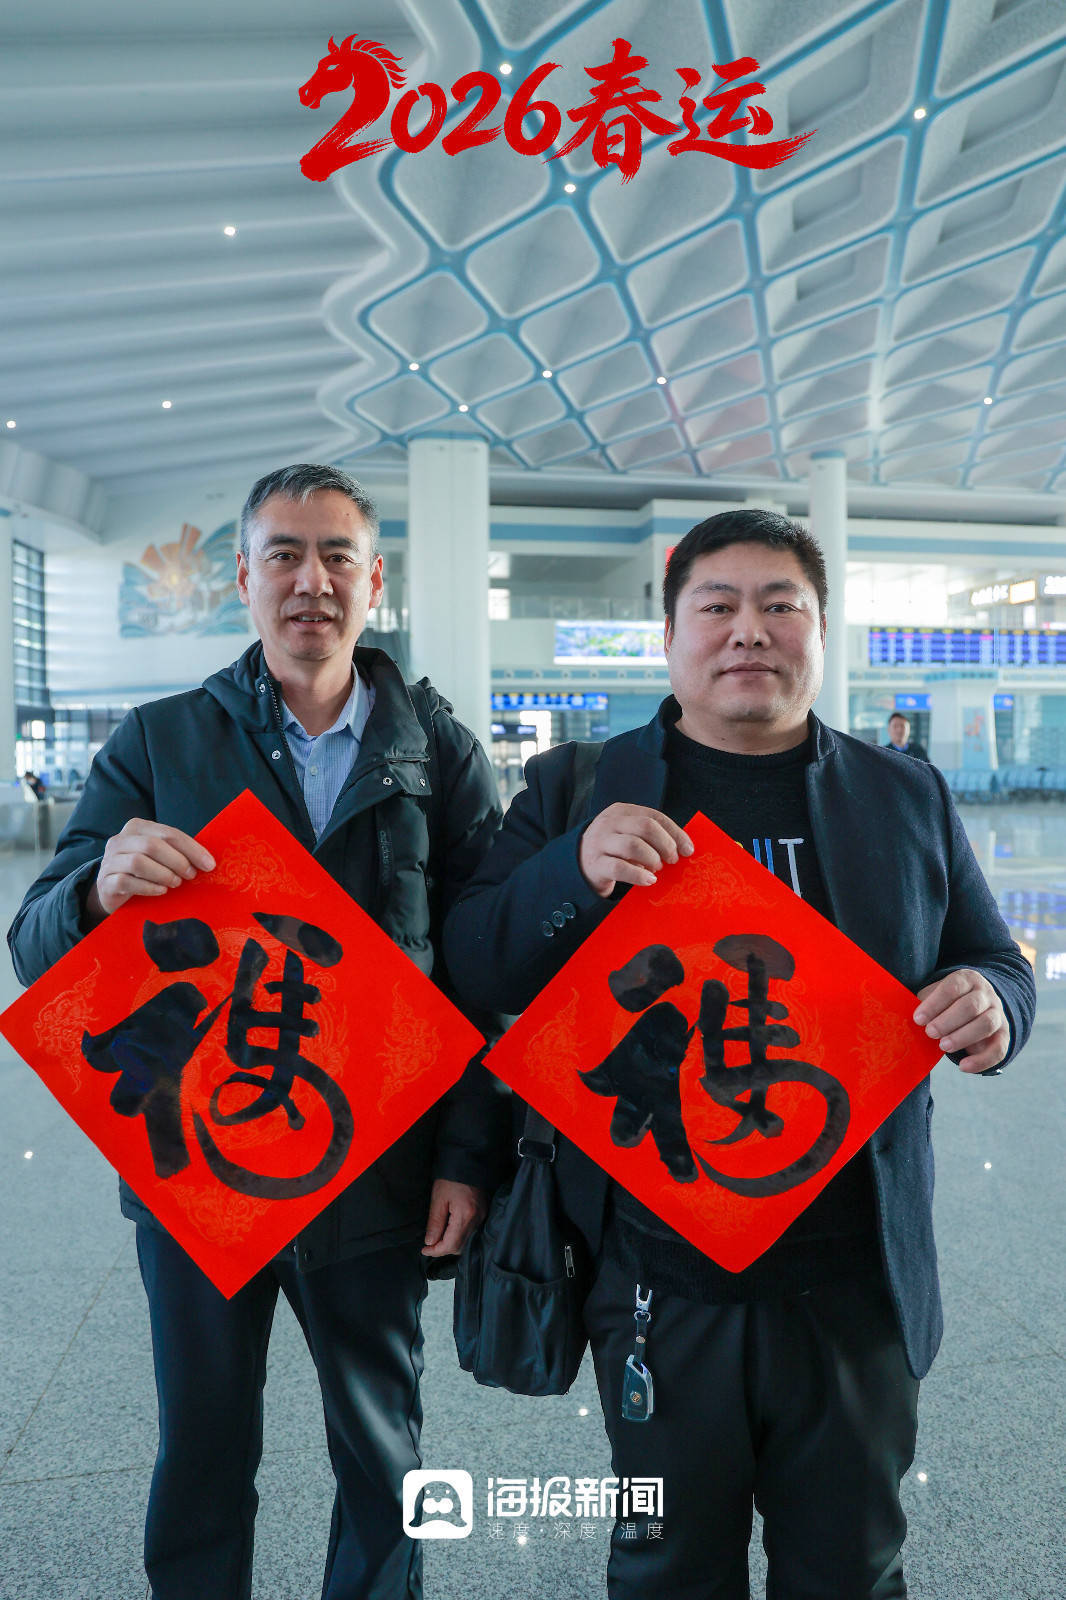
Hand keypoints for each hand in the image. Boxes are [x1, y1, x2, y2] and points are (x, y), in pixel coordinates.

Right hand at [85, 819, 215, 923]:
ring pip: (139, 862)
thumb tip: (207, 861)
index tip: (209, 864)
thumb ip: (177, 852)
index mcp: (137, 827)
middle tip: (191, 875)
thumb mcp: (159, 856)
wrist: (112, 890)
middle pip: (153, 845)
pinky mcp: (105, 881)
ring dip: (163, 874)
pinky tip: (161, 892)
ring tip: (176, 883)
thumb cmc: (143, 871)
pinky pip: (127, 881)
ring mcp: (110, 860)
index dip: (192, 848)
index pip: (169, 833)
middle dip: (178, 861)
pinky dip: (148, 887)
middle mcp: (120, 840)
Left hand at [422, 1179, 486, 1256]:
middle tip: (429, 1244)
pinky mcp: (483, 1213)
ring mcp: (482, 1217)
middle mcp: (477, 1220)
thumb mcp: (438, 1199)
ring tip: (437, 1238)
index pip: (450, 1244)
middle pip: (460, 1247)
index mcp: (465, 1216)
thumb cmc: (451, 1179)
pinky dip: (459, 1237)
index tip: (424, 1250)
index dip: (436, 1251)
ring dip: (451, 1244)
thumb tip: (430, 1242)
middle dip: (443, 1249)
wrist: (468, 1162)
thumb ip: (435, 1223)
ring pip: (466, 1242)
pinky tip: (449, 1231)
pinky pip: (471, 1233)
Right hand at [578, 804, 693, 897]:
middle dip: (665, 844)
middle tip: (672, 859)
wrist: (579, 863)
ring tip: (657, 869)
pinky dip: (639, 875)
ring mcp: (600, 842)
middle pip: (645, 827)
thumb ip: (650, 835)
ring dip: (652, 858)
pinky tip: (649, 880)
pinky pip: (620, 868)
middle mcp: (609, 823)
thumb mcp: (628, 833)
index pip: (654, 816)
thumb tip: (683, 846)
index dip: (675, 832)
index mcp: (622, 811)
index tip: (688, 849)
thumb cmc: (613, 849)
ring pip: (633, 845)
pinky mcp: (596, 864)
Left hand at [914, 969, 1008, 1073]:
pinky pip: (998, 1048)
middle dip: (948, 1020)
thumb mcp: (935, 995)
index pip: (953, 987)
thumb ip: (923, 1002)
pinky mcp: (1003, 1035)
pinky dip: (982, 1060)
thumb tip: (905, 1016)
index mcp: (967, 980)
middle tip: (930, 1032)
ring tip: (943, 1046)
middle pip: (972, 1005)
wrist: (978, 1008)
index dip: (935, 1003)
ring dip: (963, 1037)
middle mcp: (986, 995)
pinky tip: (963, 1067)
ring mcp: (997, 1014)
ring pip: (987, 1024)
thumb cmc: (947, 1002)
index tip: (918, 1019)